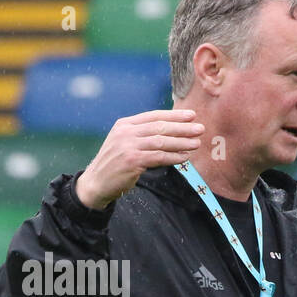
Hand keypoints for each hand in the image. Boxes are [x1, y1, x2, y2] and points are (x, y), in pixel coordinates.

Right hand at [75, 108, 204, 208]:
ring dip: (181, 142)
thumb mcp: (125, 143)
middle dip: (182, 127)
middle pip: (160, 127)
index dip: (174, 115)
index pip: (154, 116)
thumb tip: (171, 130)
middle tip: (200, 128)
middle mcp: (126, 132)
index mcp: (125, 124)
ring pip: (161, 141)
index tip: (192, 115)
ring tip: (197, 143)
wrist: (97, 182)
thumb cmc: (116, 163)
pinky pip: (158, 157)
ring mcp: (128, 146)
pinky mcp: (132, 161)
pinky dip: (174, 157)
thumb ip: (142, 134)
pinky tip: (185, 157)